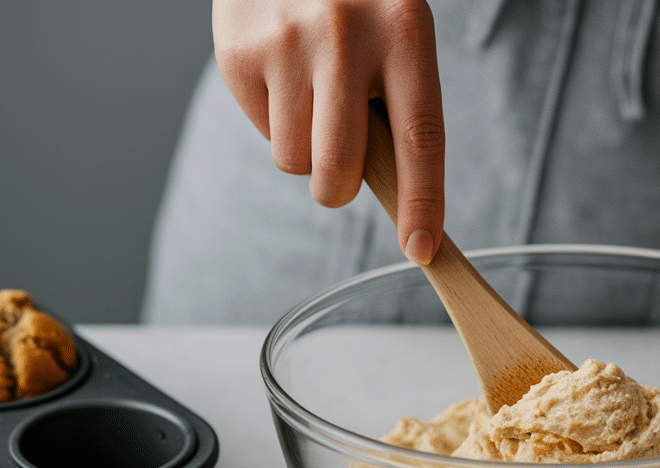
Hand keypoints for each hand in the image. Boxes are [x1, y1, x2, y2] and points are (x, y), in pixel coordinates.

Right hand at [212, 0, 444, 262]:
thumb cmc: (359, 4)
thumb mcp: (396, 34)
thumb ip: (399, 104)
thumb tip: (396, 196)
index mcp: (404, 31)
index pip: (420, 137)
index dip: (422, 202)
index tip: (422, 250)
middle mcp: (344, 36)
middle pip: (339, 170)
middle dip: (340, 189)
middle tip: (342, 167)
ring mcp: (285, 43)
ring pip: (295, 161)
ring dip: (305, 149)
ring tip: (312, 93)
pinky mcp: (237, 52)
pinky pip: (261, 132)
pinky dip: (274, 117)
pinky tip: (283, 71)